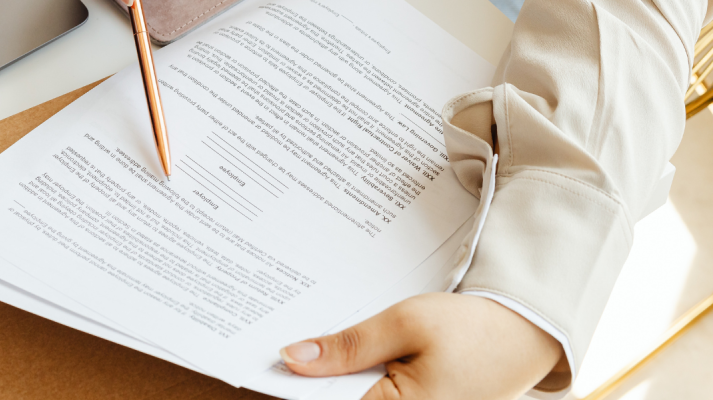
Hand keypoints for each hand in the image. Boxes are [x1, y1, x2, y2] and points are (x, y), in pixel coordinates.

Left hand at [280, 293, 565, 399]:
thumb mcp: (406, 324)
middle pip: (339, 399)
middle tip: (289, 349)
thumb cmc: (475, 328)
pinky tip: (344, 360)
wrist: (527, 333)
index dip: (299, 385)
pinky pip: (372, 396)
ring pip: (354, 396)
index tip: (267, 364)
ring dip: (337, 379)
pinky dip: (356, 381)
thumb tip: (292, 359)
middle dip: (316, 380)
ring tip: (316, 351)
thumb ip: (348, 346)